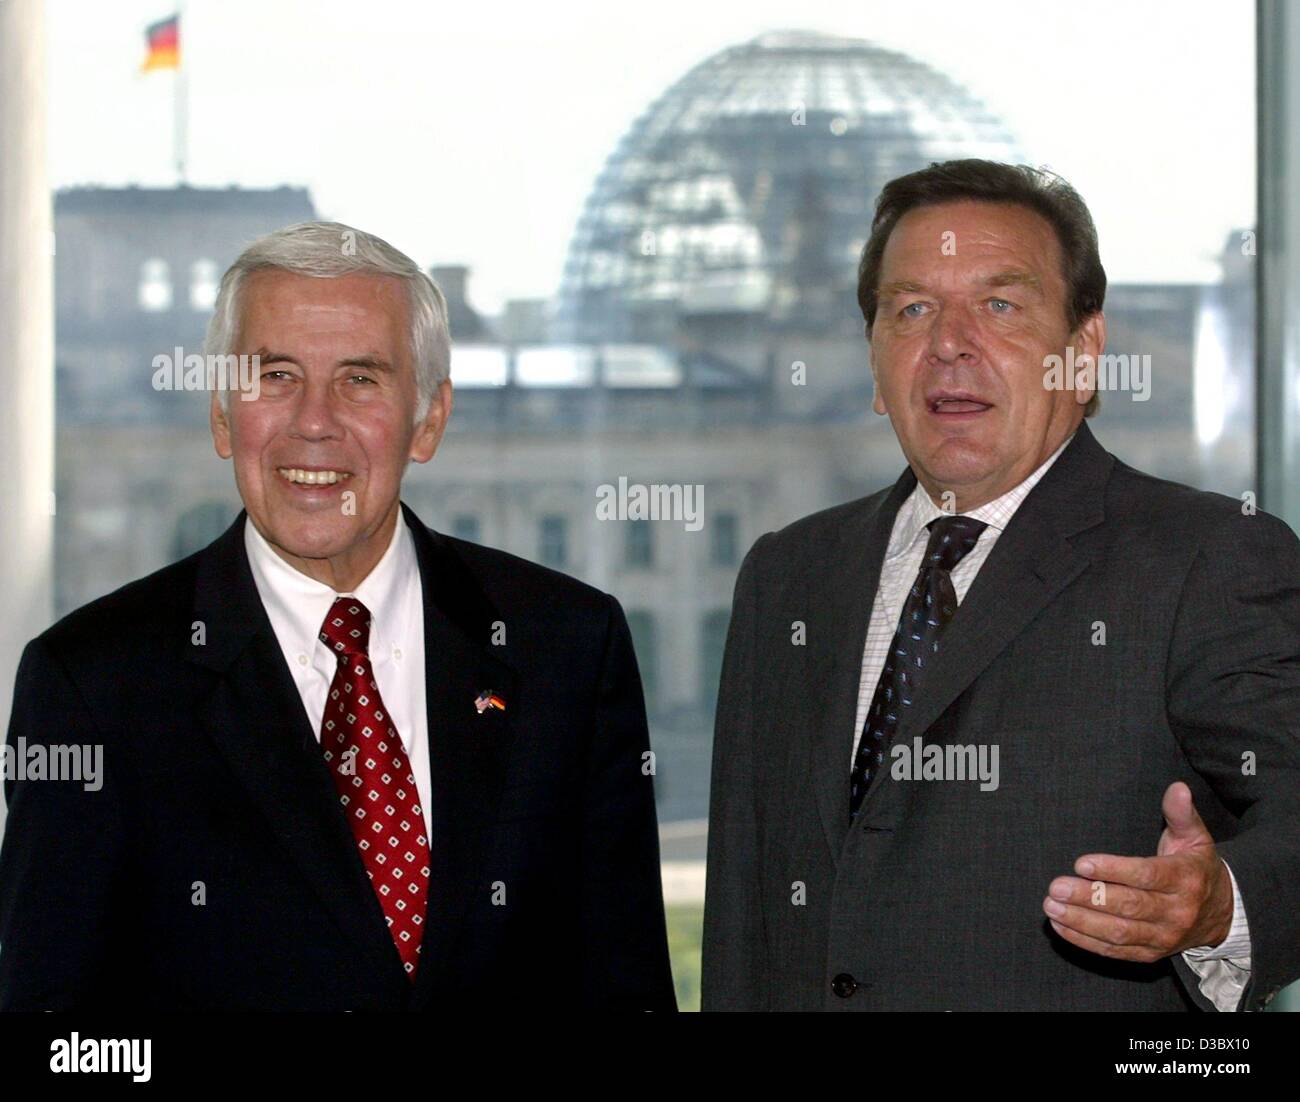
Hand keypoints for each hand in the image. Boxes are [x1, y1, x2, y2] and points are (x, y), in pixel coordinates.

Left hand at [1042, 781, 1233, 961]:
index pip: (1146, 876)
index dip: (1113, 870)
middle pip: (1129, 907)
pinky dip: (1086, 942)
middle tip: (1056, 886)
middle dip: (1088, 897)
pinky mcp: (1151, 954)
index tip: (1081, 864)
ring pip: (1120, 933)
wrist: (1222, 914)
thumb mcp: (1195, 838)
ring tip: (1052, 906)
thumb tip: (1178, 787)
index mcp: (1185, 879)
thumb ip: (1181, 813)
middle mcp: (1176, 912)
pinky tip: (1061, 927)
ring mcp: (1164, 937)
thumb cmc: (1195, 868)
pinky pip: (1116, 951)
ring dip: (1081, 921)